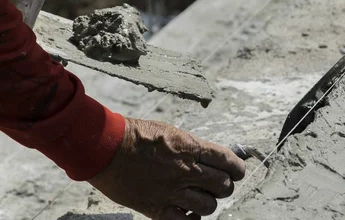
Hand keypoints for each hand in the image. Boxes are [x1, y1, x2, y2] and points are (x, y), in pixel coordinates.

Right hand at [89, 118, 245, 219]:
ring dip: (209, 202)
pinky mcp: (156, 208)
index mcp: (191, 148)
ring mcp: (172, 191)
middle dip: (225, 185)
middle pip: (223, 186)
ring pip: (209, 206)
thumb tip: (210, 157)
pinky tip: (189, 212)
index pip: (228, 161)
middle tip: (219, 184)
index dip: (237, 168)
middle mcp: (186, 170)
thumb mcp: (171, 132)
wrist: (107, 147)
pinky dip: (192, 219)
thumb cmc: (137, 135)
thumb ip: (192, 147)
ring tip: (201, 197)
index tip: (237, 171)